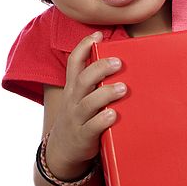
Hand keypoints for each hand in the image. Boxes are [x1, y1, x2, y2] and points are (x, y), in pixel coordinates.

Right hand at [46, 32, 125, 178]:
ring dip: (106, 93)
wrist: (63, 150)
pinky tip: (113, 114)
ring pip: (88, 103)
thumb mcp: (81, 96)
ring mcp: (77, 118)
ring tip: (123, 88)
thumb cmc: (81, 115)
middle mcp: (73, 100)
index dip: (84, 46)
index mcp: (74, 86)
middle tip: (118, 62)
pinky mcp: (84, 136)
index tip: (98, 34)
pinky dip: (102, 120)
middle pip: (83, 80)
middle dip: (100, 68)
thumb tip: (123, 59)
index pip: (74, 62)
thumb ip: (96, 80)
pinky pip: (92, 127)